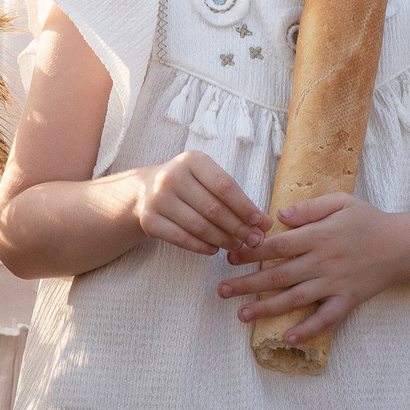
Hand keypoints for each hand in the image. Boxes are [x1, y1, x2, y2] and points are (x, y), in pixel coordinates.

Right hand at [130, 151, 266, 256]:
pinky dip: (202, 247)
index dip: (245, 206)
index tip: (261, 222)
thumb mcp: (207, 178)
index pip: (225, 186)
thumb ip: (234, 197)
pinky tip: (215, 249)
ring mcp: (158, 199)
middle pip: (213, 209)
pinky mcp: (149, 221)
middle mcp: (172, 177)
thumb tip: (263, 223)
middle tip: (255, 240)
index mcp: (192, 160)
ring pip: (199, 226)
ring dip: (223, 240)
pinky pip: (182, 239)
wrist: (145, 190)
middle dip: (238, 228)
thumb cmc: (189, 185)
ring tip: (237, 245)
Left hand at [216, 194, 405, 344]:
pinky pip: (326, 318)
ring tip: (241, 315)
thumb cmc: (369, 220)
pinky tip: (288, 337)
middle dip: (247, 283)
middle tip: (222, 290)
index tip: (230, 256)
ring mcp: (335, 283)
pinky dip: (308, 329)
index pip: (278, 246)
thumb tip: (279, 216)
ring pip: (295, 298)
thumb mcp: (341, 201)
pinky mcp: (348, 300)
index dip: (252, 252)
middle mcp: (323, 261)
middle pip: (279, 275)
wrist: (403, 246)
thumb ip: (309, 208)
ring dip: (267, 308)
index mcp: (319, 236)